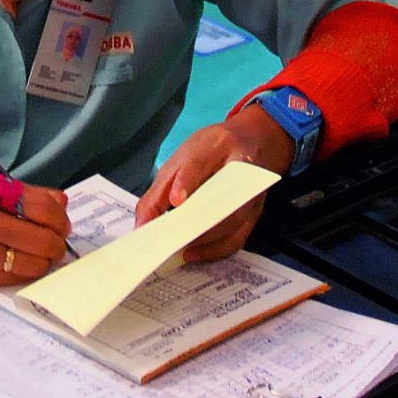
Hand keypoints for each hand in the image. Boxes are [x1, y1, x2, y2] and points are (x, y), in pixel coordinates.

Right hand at [0, 174, 71, 285]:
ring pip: (33, 264)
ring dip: (44, 260)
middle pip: (42, 240)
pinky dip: (25, 271)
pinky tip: (21, 260)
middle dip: (57, 242)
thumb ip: (24, 194)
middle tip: (56, 240)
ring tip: (39, 252)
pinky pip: (14, 278)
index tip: (61, 222)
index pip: (43, 207)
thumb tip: (62, 202)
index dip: (60, 217)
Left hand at [135, 106, 290, 262]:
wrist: (253, 143)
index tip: (175, 199)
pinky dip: (213, 250)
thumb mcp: (179, 161)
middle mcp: (241, 169)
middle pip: (222, 198)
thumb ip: (158, 193)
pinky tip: (192, 254)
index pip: (200, 162)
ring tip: (176, 250)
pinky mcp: (255, 214)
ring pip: (232, 221)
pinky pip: (236, 238)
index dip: (187, 181)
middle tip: (169, 238)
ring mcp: (252, 193)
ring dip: (203, 240)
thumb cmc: (212, 152)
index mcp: (218, 145)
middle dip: (196, 222)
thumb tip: (142, 226)